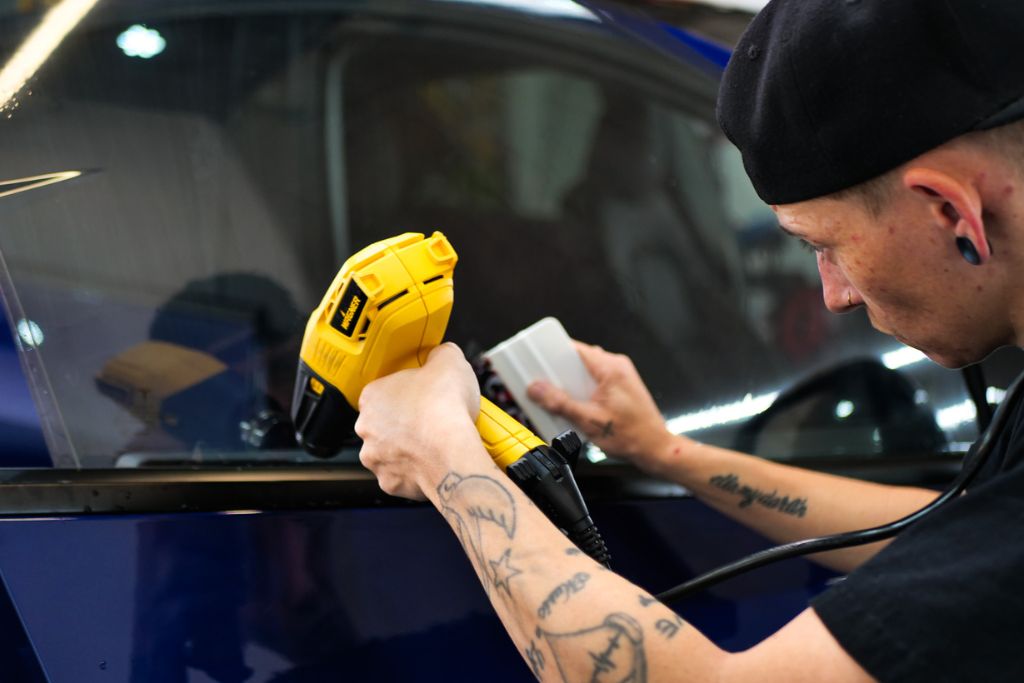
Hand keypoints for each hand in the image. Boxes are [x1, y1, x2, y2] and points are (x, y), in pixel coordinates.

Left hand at [356, 343, 483, 500]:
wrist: (452, 453)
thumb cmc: (444, 409)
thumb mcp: (449, 361)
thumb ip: (440, 353)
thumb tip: (441, 353)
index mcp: (373, 395)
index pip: (384, 390)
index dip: (408, 391)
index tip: (424, 394)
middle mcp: (367, 428)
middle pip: (385, 422)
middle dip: (405, 422)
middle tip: (432, 418)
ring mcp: (376, 457)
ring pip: (391, 451)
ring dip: (408, 448)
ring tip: (435, 442)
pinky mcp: (390, 483)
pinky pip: (402, 475)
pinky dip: (416, 471)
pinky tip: (434, 461)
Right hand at [527, 341, 672, 473]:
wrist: (654, 448)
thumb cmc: (631, 435)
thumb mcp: (589, 420)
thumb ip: (561, 403)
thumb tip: (536, 389)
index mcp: (611, 368)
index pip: (576, 349)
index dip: (554, 353)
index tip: (538, 359)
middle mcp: (617, 367)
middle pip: (579, 360)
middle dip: (559, 372)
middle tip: (542, 383)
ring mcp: (620, 376)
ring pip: (586, 372)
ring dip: (570, 383)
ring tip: (556, 397)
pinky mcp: (620, 387)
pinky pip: (595, 381)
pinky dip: (581, 390)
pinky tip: (573, 404)